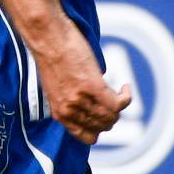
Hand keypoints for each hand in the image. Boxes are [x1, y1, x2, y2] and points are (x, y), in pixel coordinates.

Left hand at [31, 21, 131, 141]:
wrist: (47, 37)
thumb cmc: (50, 55)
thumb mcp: (56, 87)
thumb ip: (69, 101)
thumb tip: (88, 105)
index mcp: (59, 113)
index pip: (87, 137)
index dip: (100, 128)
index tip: (104, 115)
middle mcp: (70, 111)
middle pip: (103, 127)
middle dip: (112, 115)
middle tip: (114, 99)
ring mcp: (81, 100)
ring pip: (112, 116)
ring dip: (120, 105)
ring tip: (119, 92)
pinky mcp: (93, 87)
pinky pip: (118, 103)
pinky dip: (126, 96)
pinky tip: (124, 86)